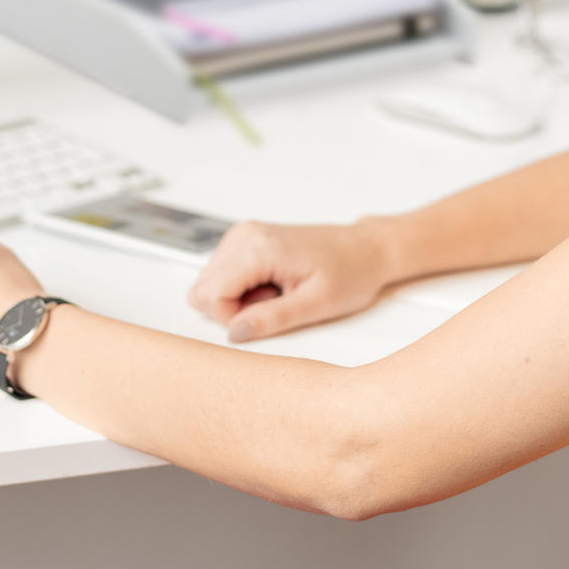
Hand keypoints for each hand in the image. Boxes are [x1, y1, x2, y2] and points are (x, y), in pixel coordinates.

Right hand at [187, 219, 389, 342]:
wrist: (366, 249)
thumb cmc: (350, 272)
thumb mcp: (316, 305)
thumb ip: (271, 319)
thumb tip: (233, 333)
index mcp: (258, 248)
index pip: (209, 296)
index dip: (233, 318)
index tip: (268, 315)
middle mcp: (245, 235)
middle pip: (202, 289)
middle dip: (233, 309)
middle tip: (275, 303)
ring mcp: (244, 235)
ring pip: (210, 284)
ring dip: (239, 299)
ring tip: (279, 293)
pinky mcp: (248, 241)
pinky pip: (224, 276)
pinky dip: (244, 288)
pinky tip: (275, 285)